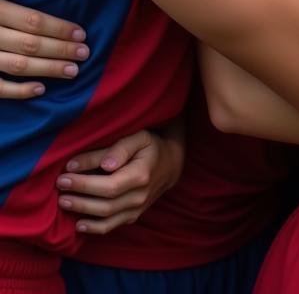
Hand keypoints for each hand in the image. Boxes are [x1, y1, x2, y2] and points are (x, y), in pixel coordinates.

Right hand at [0, 0, 88, 97]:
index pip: (31, 21)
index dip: (58, 28)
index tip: (81, 33)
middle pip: (30, 44)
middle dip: (60, 49)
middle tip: (85, 53)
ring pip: (18, 65)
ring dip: (48, 69)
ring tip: (73, 70)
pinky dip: (18, 90)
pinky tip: (41, 89)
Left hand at [57, 126, 184, 234]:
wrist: (170, 165)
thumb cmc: (150, 147)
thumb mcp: (138, 138)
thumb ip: (116, 149)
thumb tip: (93, 165)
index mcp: (142, 175)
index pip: (109, 185)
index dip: (84, 184)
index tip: (64, 176)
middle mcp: (141, 196)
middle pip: (105, 204)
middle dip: (78, 198)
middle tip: (60, 188)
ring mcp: (138, 209)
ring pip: (106, 218)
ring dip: (82, 212)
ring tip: (63, 202)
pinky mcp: (133, 216)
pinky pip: (111, 227)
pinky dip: (93, 228)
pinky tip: (78, 223)